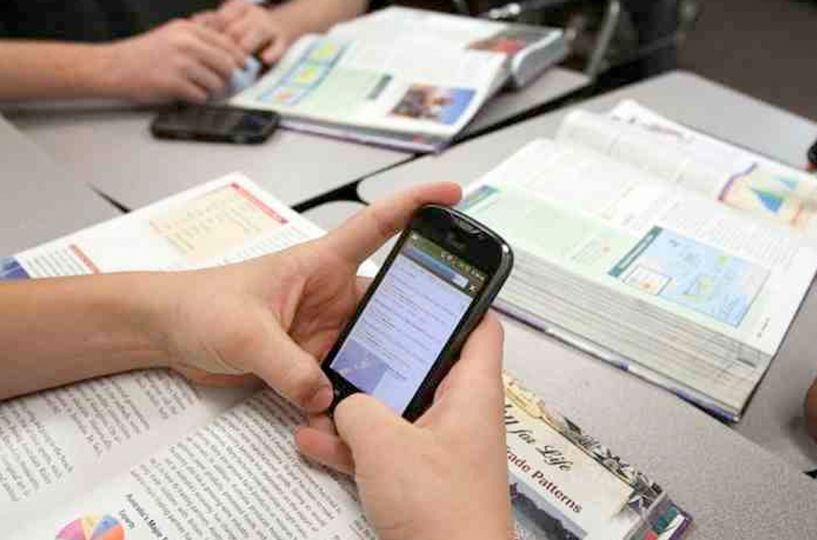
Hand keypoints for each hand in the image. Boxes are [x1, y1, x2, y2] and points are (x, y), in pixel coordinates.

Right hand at [101, 19, 245, 102]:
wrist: (113, 67)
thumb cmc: (143, 54)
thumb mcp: (171, 35)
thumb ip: (198, 40)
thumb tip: (231, 54)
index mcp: (188, 29)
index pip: (227, 45)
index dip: (238, 58)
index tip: (242, 67)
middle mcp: (186, 43)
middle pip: (228, 65)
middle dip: (227, 77)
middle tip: (221, 83)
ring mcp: (180, 63)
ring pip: (217, 83)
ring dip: (211, 90)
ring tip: (197, 87)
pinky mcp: (174, 83)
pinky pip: (202, 96)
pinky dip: (197, 98)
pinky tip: (185, 93)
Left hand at [157, 182, 461, 412]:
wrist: (164, 334)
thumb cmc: (198, 304)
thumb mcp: (244, 331)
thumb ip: (287, 365)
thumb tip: (326, 397)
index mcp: (320, 263)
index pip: (377, 226)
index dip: (415, 205)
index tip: (452, 195)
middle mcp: (331, 296)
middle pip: (389, 302)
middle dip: (417, 319)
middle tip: (447, 342)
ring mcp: (323, 330)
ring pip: (371, 347)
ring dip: (384, 367)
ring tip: (408, 389)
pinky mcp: (309, 361)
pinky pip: (343, 378)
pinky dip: (352, 396)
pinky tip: (361, 416)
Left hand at [199, 0, 290, 64]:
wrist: (282, 25)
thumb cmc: (246, 28)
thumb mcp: (229, 19)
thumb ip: (211, 21)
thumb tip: (191, 21)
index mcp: (239, 7)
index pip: (221, 18)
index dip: (211, 33)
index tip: (201, 48)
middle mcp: (255, 15)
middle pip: (237, 28)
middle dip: (226, 46)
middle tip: (214, 62)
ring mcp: (270, 28)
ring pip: (257, 34)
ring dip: (245, 49)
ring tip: (236, 66)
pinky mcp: (283, 41)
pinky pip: (278, 47)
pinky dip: (272, 53)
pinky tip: (264, 60)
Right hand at [296, 314, 512, 539]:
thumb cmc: (444, 512)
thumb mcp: (385, 444)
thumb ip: (358, 409)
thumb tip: (344, 404)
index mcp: (472, 391)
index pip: (481, 327)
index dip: (458, 300)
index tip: (424, 284)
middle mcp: (459, 414)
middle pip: (424, 365)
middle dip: (381, 356)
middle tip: (349, 338)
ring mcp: (438, 448)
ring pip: (396, 408)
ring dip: (357, 404)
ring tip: (319, 393)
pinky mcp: (419, 479)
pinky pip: (383, 448)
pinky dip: (352, 444)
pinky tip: (314, 440)